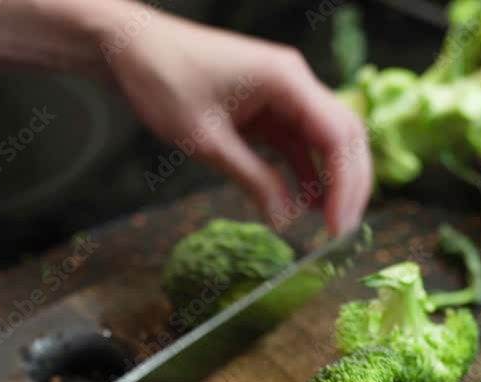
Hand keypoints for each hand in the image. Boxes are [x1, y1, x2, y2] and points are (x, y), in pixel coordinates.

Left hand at [102, 6, 372, 235]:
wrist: (132, 49)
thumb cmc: (164, 80)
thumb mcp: (206, 140)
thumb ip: (251, 179)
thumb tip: (284, 221)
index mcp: (287, 80)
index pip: (338, 135)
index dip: (346, 185)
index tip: (339, 226)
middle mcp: (295, 83)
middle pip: (344, 137)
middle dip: (348, 186)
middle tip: (341, 233)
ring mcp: (283, 95)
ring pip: (325, 142)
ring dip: (330, 181)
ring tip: (327, 226)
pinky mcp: (268, 108)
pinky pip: (298, 143)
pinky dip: (304, 172)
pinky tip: (304, 204)